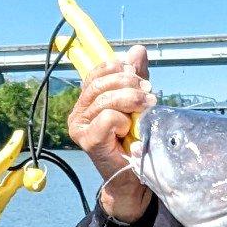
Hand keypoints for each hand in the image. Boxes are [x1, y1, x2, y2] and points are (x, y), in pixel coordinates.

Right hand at [66, 45, 156, 220]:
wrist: (133, 176)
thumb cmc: (133, 141)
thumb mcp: (136, 102)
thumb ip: (135, 77)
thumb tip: (136, 51)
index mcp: (87, 101)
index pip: (96, 73)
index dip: (116, 68)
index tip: (137, 73)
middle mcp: (78, 113)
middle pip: (100, 84)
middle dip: (128, 83)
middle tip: (148, 93)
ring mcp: (80, 127)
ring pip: (105, 100)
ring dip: (131, 101)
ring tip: (146, 108)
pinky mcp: (87, 140)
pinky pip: (107, 118)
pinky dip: (122, 121)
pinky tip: (127, 131)